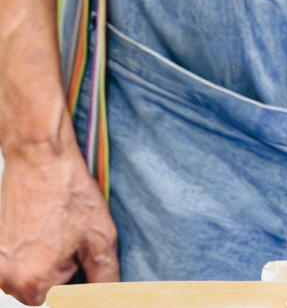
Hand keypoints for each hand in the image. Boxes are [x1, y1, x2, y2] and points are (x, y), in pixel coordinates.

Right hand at [0, 141, 117, 304]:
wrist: (40, 158)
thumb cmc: (70, 192)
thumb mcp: (100, 237)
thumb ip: (104, 278)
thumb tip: (110, 300)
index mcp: (34, 283)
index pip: (63, 298)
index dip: (78, 273)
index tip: (79, 247)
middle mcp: (8, 280)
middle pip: (43, 289)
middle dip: (60, 267)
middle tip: (68, 233)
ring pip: (29, 275)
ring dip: (44, 258)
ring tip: (55, 226)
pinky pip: (15, 261)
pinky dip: (30, 247)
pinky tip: (42, 223)